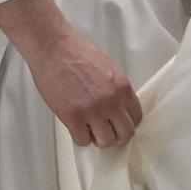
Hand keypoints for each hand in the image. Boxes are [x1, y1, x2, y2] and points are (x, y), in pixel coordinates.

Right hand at [27, 29, 142, 148]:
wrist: (54, 48)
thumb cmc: (77, 53)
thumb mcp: (108, 69)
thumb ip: (116, 89)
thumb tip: (117, 107)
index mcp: (122, 88)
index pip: (136, 117)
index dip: (127, 123)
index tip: (118, 124)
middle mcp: (111, 102)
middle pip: (125, 133)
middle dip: (116, 136)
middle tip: (105, 131)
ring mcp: (92, 111)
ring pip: (106, 141)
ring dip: (98, 138)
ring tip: (90, 129)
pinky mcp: (73, 117)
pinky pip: (83, 140)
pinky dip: (80, 137)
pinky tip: (76, 127)